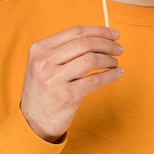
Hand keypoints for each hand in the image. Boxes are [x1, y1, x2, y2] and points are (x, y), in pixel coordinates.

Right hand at [20, 25, 123, 141]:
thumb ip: (66, 50)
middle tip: (119, 49)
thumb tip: (102, 37)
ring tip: (115, 63)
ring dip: (109, 60)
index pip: (75, 31)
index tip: (114, 34)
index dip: (99, 31)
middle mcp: (44, 62)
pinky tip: (117, 74)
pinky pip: (95, 80)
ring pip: (91, 59)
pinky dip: (110, 75)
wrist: (33, 122)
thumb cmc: (46, 90)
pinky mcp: (65, 96)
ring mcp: (53, 79)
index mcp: (40, 49)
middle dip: (107, 44)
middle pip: (85, 43)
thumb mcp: (45, 64)